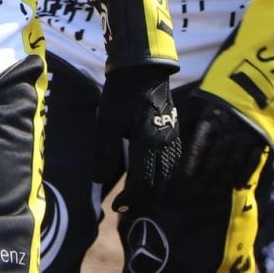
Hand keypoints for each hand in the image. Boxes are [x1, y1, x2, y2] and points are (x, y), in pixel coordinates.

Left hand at [95, 65, 180, 204]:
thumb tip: (99, 180)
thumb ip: (103, 152)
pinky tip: (155, 172)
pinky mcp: (174, 128)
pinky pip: (174, 158)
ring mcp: (173, 135)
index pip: (143, 183)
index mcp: (148, 142)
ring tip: (141, 193)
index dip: (131, 199)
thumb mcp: (107, 122)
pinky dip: (165, 172)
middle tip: (128, 204)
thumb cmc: (122, 94)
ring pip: (170, 172)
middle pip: (160, 183)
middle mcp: (164, 143)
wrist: (142, 68)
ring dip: (156, 187)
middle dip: (144, 198)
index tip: (117, 206)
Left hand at [179, 93, 268, 190]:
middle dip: (205, 178)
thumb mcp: (200, 104)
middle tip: (196, 192)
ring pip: (232, 164)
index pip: (198, 145)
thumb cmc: (219, 100)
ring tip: (213, 193)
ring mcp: (245, 137)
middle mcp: (228, 129)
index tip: (183, 179)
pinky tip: (236, 186)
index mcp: (211, 119)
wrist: (253, 87)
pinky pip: (251, 163)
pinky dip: (243, 176)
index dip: (190, 164)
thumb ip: (186, 122)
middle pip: (215, 159)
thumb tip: (172, 141)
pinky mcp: (260, 141)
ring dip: (222, 181)